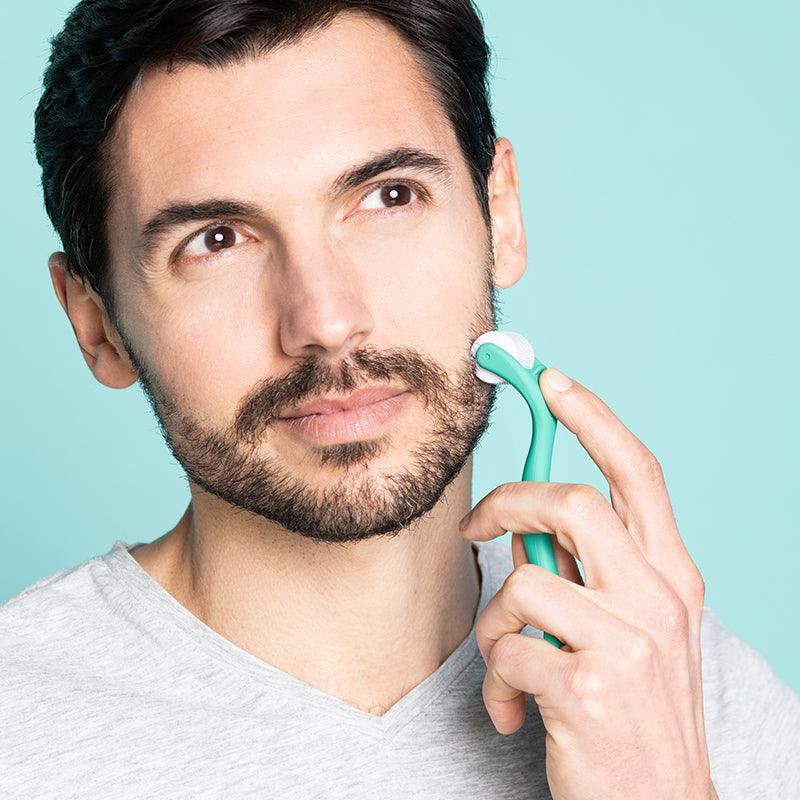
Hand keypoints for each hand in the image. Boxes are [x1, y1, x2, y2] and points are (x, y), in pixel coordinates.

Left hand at [458, 367, 717, 799]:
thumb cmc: (634, 708)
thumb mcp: (633, 629)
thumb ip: (589, 569)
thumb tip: (523, 526)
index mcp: (672, 576)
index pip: (638, 473)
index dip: (593, 418)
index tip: (552, 382)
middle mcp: (659, 599)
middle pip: (573, 501)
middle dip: (510, 501)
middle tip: (476, 525)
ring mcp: (629, 643)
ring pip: (524, 578)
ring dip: (497, 621)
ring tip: (508, 663)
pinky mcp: (589, 687)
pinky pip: (508, 648)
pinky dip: (495, 677)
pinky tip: (514, 709)